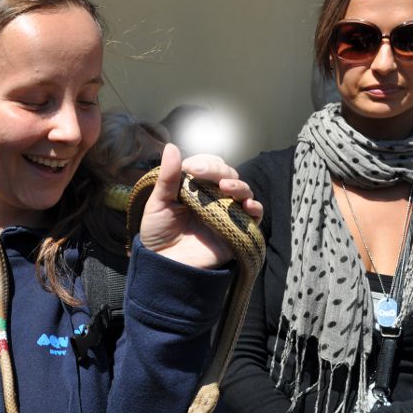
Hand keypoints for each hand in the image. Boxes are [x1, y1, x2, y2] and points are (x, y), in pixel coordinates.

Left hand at [139, 143, 261, 268]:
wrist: (164, 265)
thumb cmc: (158, 234)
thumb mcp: (158, 204)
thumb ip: (167, 177)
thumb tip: (171, 147)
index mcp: (195, 187)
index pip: (208, 165)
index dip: (203, 163)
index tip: (191, 169)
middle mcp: (213, 196)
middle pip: (227, 174)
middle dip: (218, 171)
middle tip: (202, 175)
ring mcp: (226, 212)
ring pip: (242, 191)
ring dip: (238, 185)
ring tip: (226, 187)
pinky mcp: (236, 230)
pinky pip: (254, 216)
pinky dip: (255, 207)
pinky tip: (247, 205)